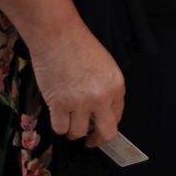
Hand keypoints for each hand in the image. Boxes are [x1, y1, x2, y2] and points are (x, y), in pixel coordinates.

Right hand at [28, 23, 125, 146]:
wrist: (57, 35)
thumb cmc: (79, 44)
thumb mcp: (105, 65)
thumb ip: (107, 89)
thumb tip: (103, 111)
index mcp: (116, 86)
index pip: (118, 116)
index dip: (107, 122)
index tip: (100, 126)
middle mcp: (101, 97)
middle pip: (106, 134)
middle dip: (97, 139)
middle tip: (90, 140)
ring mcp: (79, 102)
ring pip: (78, 133)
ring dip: (73, 130)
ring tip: (69, 120)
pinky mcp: (59, 104)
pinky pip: (60, 128)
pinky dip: (59, 125)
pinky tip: (58, 116)